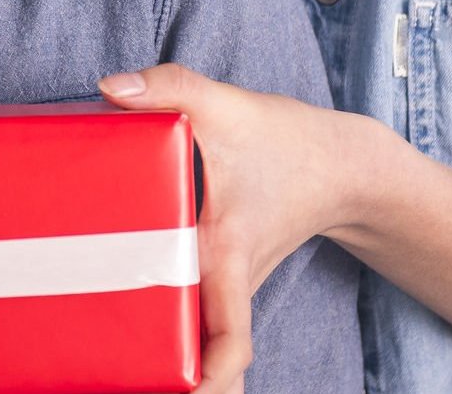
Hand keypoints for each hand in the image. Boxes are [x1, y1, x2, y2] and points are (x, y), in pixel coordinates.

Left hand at [98, 64, 365, 393]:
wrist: (342, 167)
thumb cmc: (290, 144)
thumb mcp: (230, 105)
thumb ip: (171, 89)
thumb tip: (109, 88)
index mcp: (227, 253)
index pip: (231, 341)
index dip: (212, 378)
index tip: (185, 392)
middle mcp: (228, 284)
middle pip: (207, 364)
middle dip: (176, 384)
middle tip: (116, 381)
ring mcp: (229, 290)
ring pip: (203, 349)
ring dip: (174, 367)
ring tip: (120, 369)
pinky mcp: (226, 282)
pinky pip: (202, 326)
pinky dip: (179, 341)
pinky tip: (134, 331)